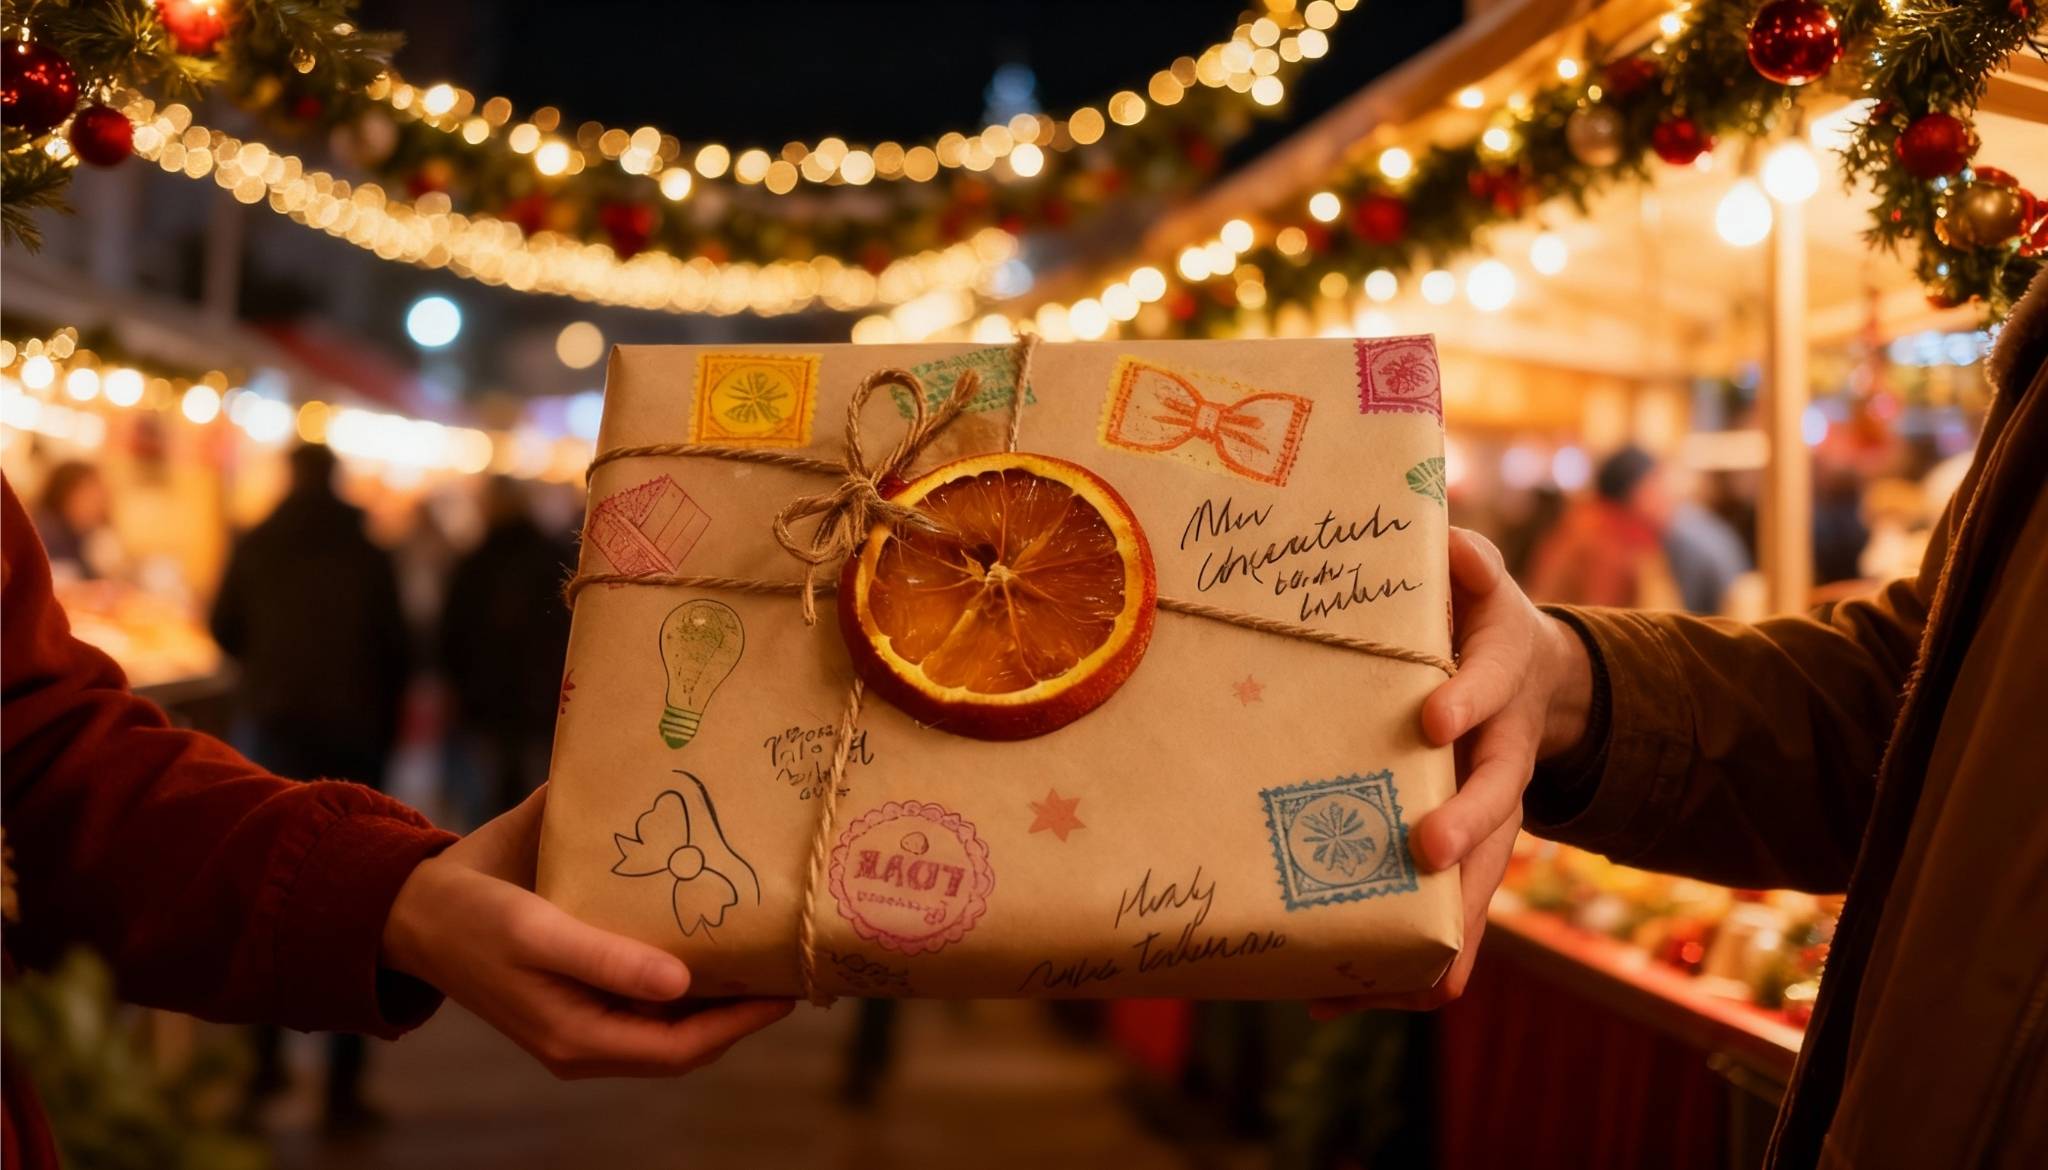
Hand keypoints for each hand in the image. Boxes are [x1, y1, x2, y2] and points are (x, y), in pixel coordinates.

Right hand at [381, 785, 793, 1077]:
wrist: (413, 911)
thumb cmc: (474, 915)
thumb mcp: (538, 931)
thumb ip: (607, 960)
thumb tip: (682, 983)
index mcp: (575, 1037)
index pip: (680, 1049)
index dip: (739, 1025)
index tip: (786, 991)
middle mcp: (583, 1041)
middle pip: (682, 1044)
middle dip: (738, 1014)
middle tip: (787, 970)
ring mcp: (578, 1021)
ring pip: (665, 1025)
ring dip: (714, 998)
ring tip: (759, 957)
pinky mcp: (574, 995)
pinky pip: (641, 1002)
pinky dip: (681, 980)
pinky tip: (706, 943)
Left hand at [1313, 528, 1591, 1015]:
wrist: (1531, 675)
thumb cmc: (1476, 620)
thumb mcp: (1477, 578)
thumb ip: (1464, 560)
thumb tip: (1446, 535)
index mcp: (1501, 678)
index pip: (1490, 687)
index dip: (1467, 700)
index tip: (1433, 719)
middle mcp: (1502, 752)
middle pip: (1499, 800)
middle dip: (1467, 828)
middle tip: (1427, 849)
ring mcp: (1488, 807)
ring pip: (1482, 877)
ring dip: (1450, 927)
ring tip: (1418, 986)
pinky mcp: (1463, 849)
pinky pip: (1444, 910)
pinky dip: (1407, 959)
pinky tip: (1345, 999)